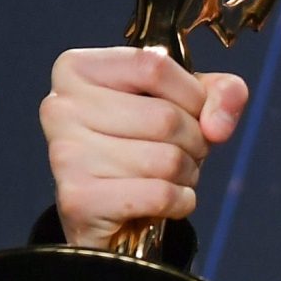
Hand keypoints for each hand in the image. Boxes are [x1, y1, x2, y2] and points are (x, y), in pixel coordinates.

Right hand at [41, 46, 250, 249]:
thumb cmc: (143, 146)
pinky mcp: (78, 199)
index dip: (193, 96)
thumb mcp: (186, 104)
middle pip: (164, 117)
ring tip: (168, 176)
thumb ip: (220, 93)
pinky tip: (165, 201)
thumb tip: (218, 124)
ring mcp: (65, 154)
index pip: (154, 66)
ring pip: (165, 159)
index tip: (197, 114)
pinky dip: (179, 201)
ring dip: (186, 174)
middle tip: (182, 153)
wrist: (112, 213)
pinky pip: (160, 194)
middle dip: (194, 142)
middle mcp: (60, 107)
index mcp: (77, 70)